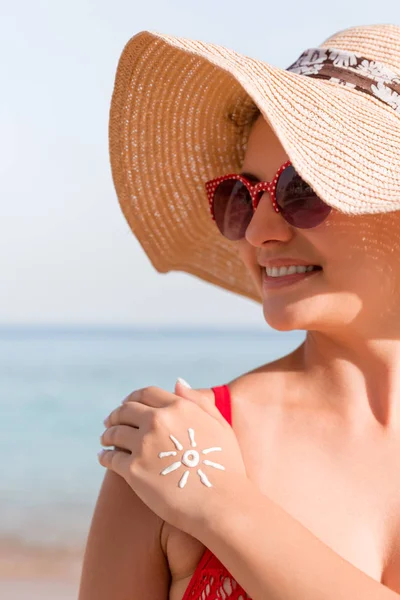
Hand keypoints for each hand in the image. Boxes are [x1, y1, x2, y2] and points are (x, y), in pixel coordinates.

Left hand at [98, 380, 246, 534]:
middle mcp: (158, 421)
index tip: (128, 404)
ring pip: (115, 433)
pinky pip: (111, 458)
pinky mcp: (134, 470)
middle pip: (126, 410)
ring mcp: (144, 445)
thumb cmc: (226, 466)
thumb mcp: (219, 425)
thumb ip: (198, 401)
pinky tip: (104, 457)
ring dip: (108, 434)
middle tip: (111, 421)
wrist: (222, 504)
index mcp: (179, 407)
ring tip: (106, 439)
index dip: (134, 398)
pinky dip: (105, 456)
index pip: (146, 394)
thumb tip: (177, 382)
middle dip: (117, 414)